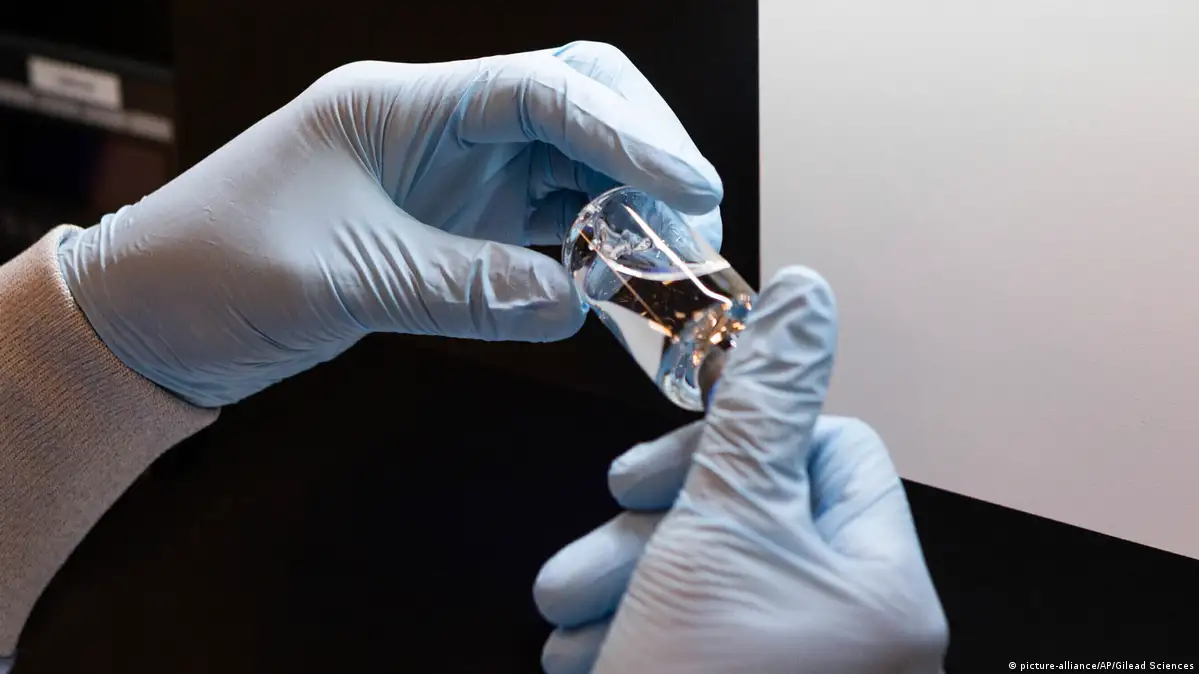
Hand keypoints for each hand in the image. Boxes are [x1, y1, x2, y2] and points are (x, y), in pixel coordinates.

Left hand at [57, 41, 722, 407]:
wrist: (151, 319)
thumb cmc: (209, 271)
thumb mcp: (342, 279)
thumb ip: (465, 287)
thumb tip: (574, 300)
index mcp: (401, 107)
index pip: (541, 92)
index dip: (627, 133)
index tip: (690, 185)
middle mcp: (436, 130)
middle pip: (575, 106)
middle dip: (645, 153)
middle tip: (693, 224)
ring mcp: (448, 178)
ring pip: (571, 167)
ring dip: (628, 207)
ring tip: (670, 261)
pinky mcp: (450, 227)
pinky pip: (544, 225)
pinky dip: (589, 248)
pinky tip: (615, 282)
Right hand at [533, 267, 948, 673]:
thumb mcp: (723, 523)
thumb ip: (762, 403)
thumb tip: (807, 294)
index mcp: (879, 585)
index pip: (829, 451)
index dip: (738, 444)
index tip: (655, 470)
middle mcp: (850, 631)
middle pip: (752, 513)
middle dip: (653, 523)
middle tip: (598, 547)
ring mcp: (790, 668)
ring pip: (701, 573)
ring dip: (622, 579)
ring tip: (567, 614)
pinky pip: (682, 633)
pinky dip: (624, 633)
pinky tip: (582, 656)